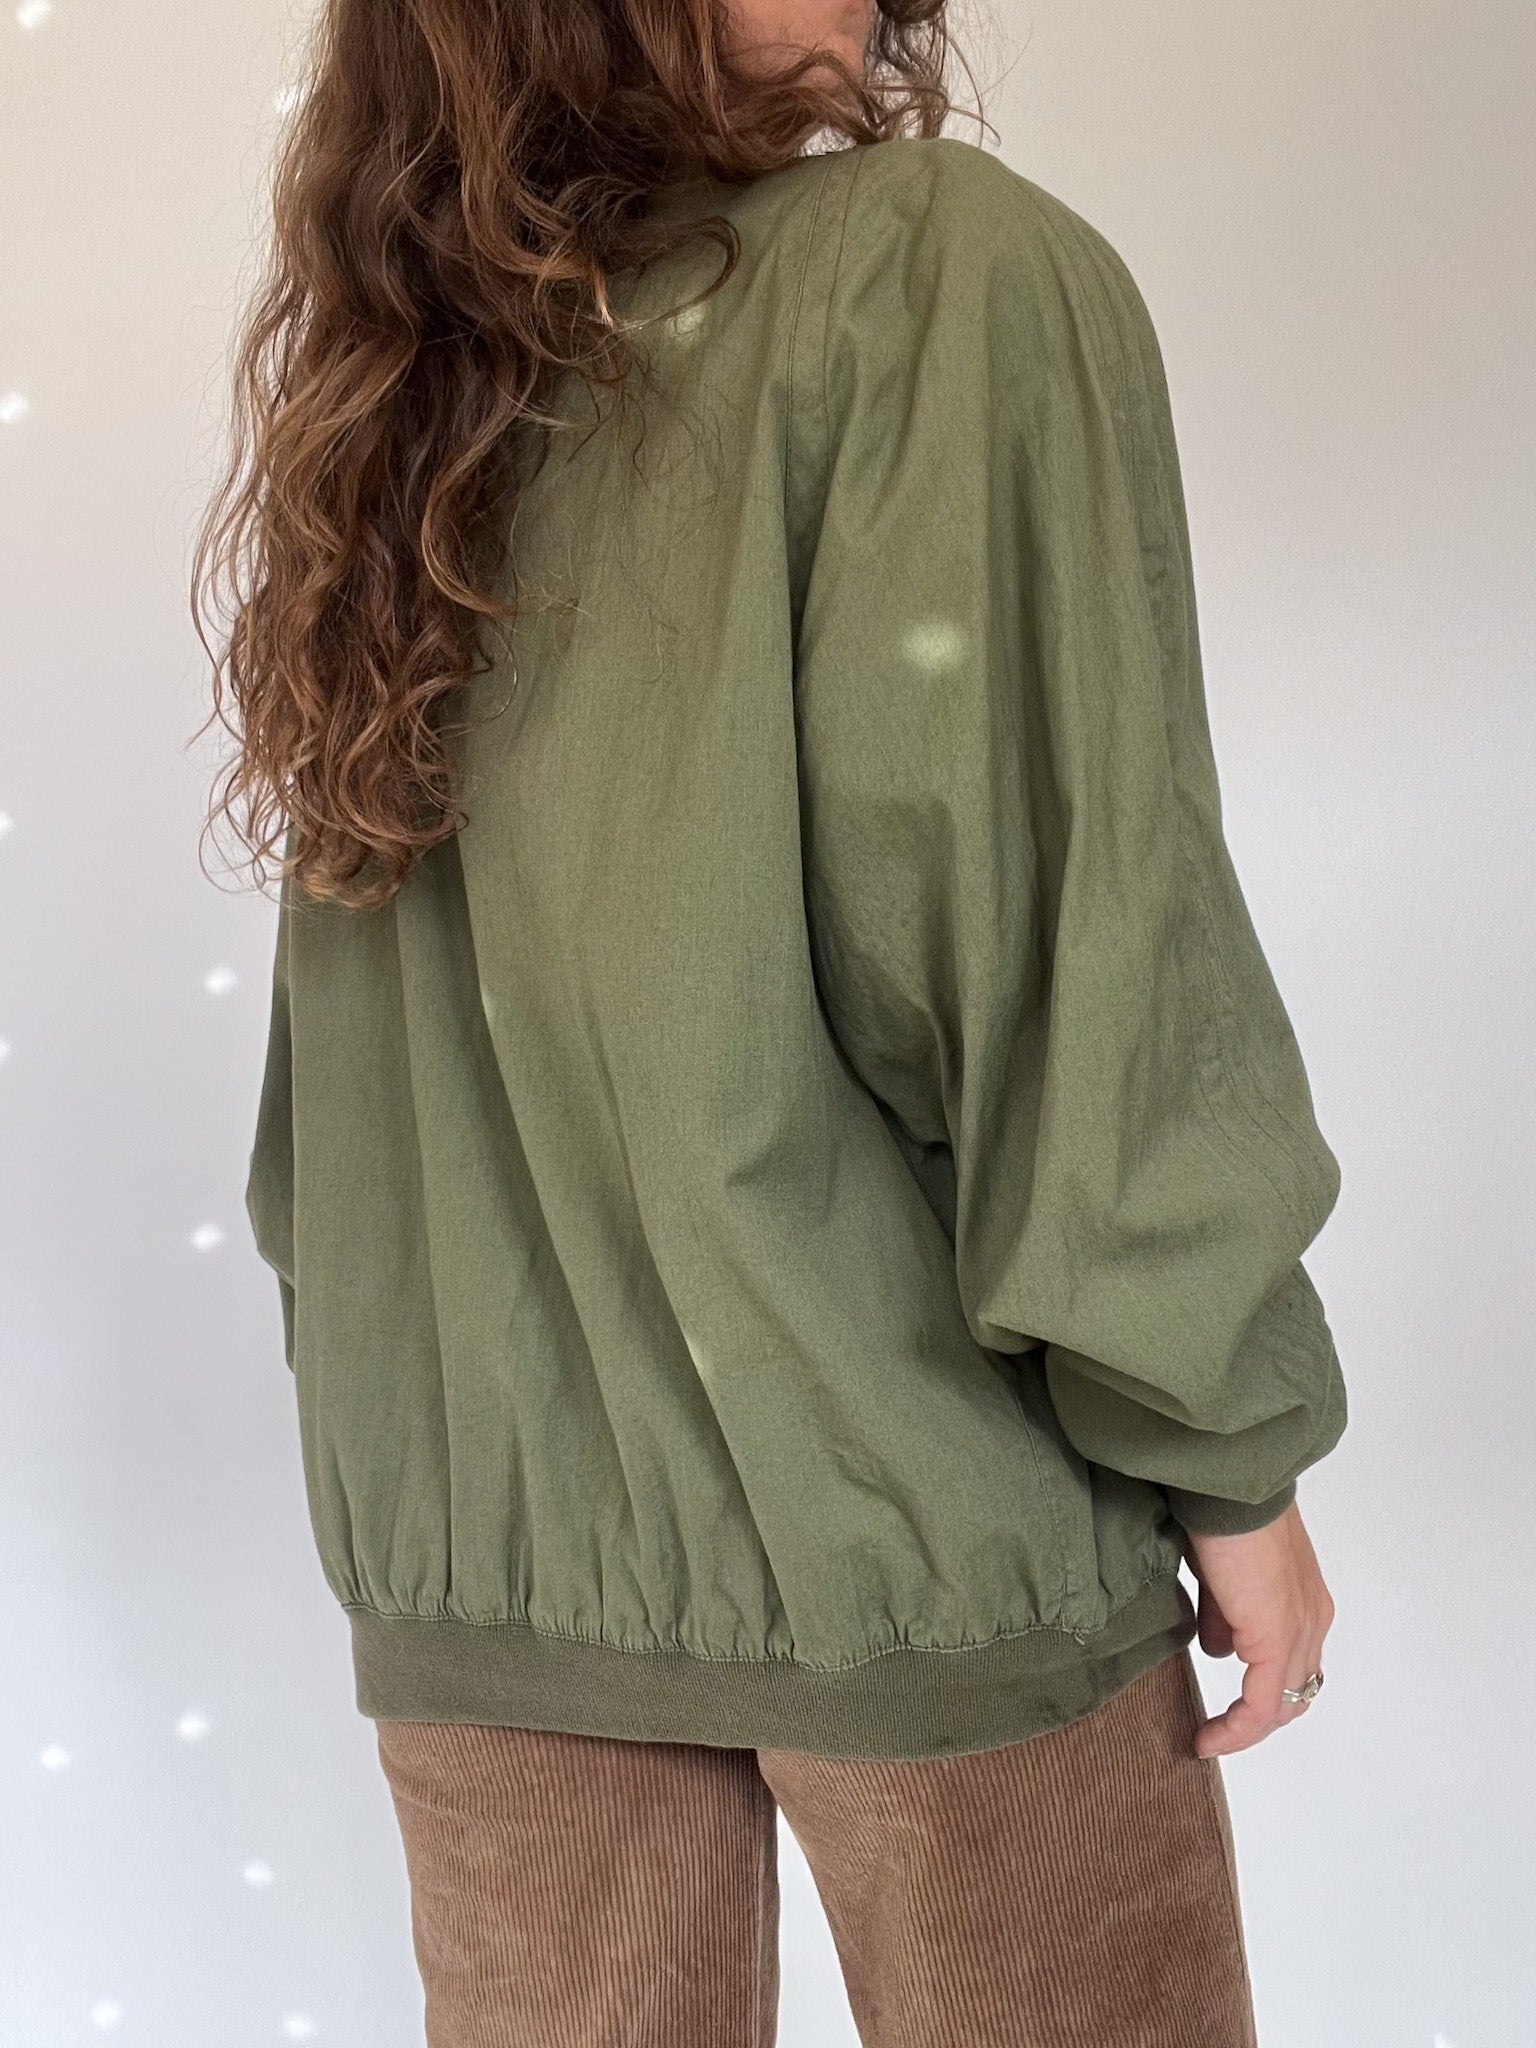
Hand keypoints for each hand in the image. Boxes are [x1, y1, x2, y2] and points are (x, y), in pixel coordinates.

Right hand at [1182, 1502, 1334, 1758]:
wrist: (1227, 1490)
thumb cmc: (1219, 1513)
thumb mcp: (1221, 1572)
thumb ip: (1225, 1611)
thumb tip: (1218, 1646)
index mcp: (1302, 1597)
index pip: (1291, 1660)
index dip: (1260, 1688)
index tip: (1221, 1703)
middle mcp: (1311, 1618)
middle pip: (1294, 1691)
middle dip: (1256, 1716)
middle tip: (1216, 1727)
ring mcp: (1299, 1632)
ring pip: (1282, 1704)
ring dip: (1245, 1726)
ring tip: (1208, 1735)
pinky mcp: (1276, 1642)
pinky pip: (1262, 1706)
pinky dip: (1236, 1730)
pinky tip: (1207, 1738)